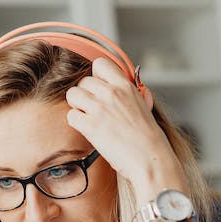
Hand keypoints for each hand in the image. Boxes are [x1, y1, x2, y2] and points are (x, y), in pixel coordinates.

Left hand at [65, 58, 185, 192]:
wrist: (149, 158)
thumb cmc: (148, 136)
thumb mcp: (143, 105)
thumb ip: (132, 92)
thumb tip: (127, 83)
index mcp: (125, 85)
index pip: (100, 64)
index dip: (96, 76)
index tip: (99, 88)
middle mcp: (111, 93)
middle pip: (82, 81)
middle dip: (85, 95)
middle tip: (93, 109)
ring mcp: (99, 108)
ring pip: (72, 95)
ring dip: (77, 106)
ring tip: (89, 117)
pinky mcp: (90, 126)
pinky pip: (71, 116)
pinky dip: (76, 123)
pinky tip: (88, 129)